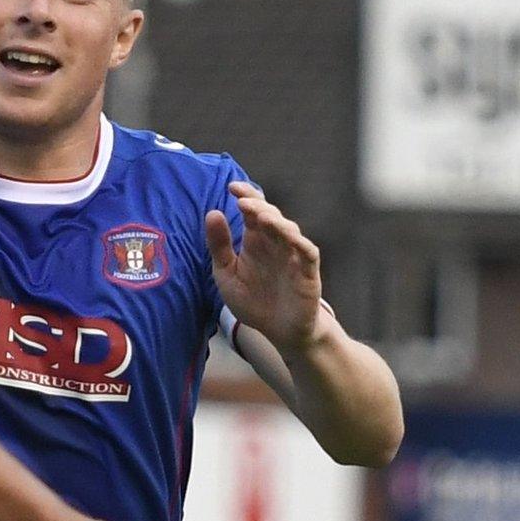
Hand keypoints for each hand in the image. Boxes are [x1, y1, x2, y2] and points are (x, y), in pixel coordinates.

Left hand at [207, 181, 324, 352]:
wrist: (279, 333)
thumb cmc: (254, 302)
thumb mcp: (227, 274)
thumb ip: (219, 246)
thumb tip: (212, 212)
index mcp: (256, 241)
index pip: (254, 211)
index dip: (246, 196)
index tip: (232, 187)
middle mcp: (276, 244)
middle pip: (271, 216)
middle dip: (258, 208)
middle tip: (243, 203)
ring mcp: (293, 256)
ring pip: (289, 230)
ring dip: (277, 223)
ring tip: (261, 218)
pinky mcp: (307, 272)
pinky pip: (307, 253)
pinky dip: (300, 243)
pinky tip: (290, 237)